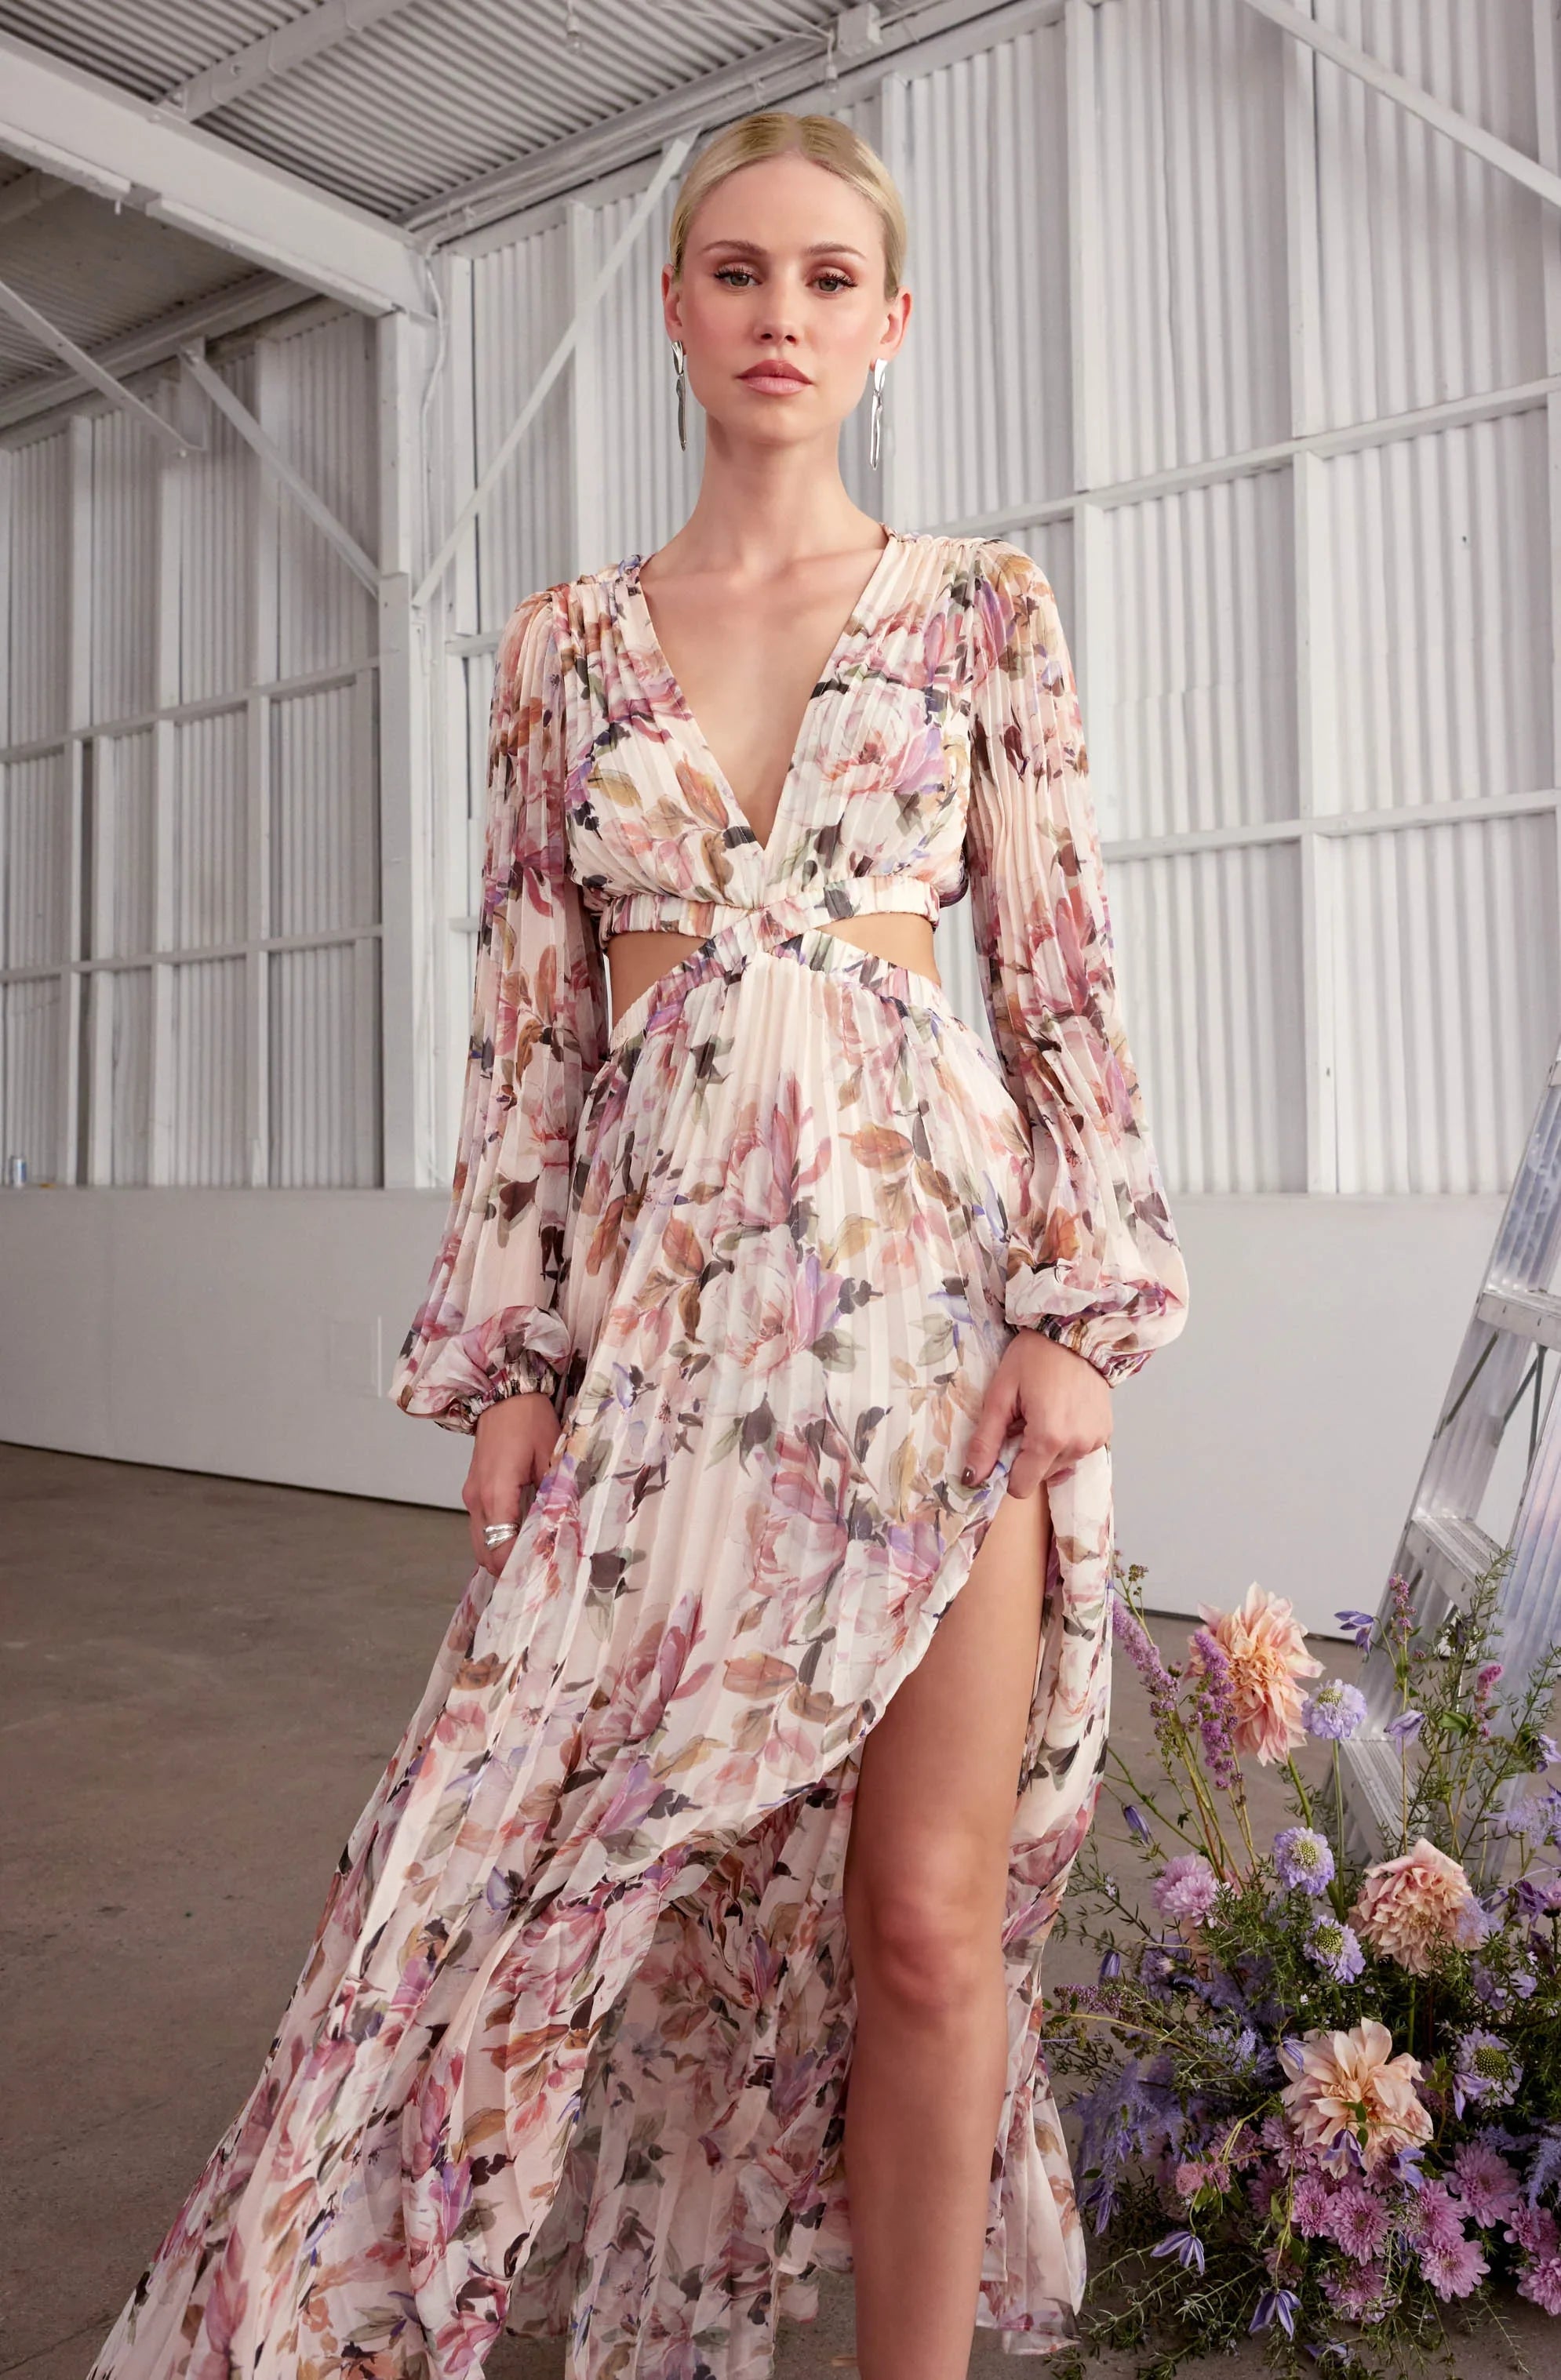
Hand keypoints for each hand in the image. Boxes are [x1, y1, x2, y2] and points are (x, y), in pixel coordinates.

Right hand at [465, 1391, 561, 1573]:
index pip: (501, 1547)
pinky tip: (523, 1536)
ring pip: (481, 1543)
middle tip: (541, 1573)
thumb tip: (568, 1526)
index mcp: (496, 1493)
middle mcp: (477, 1500)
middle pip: (485, 1553)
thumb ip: (557, 1493)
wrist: (502, 1394)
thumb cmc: (528, 1419)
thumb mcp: (551, 1455)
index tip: (544, 1574)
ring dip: (502, 1554)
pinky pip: (482, 1527)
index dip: (520, 1566)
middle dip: (509, 1568)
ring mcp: (472, 1496)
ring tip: (534, 1558)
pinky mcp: (474, 1491)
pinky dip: (498, 1539)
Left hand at [962, 1332, 1111, 1499]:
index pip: (1021, 1486)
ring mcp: (1095, 1441)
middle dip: (1026, 1456)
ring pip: (1058, 1466)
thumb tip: (972, 1478)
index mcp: (1049, 1438)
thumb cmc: (1033, 1357)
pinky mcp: (1105, 1433)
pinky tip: (1062, 1413)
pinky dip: (1065, 1441)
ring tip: (1044, 1413)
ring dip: (1047, 1449)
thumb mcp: (1000, 1396)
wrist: (1074, 1332)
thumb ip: (986, 1441)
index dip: (1006, 1471)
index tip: (1004, 1445)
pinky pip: (1077, 1452)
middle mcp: (1076, 1445)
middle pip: (1039, 1475)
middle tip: (1024, 1421)